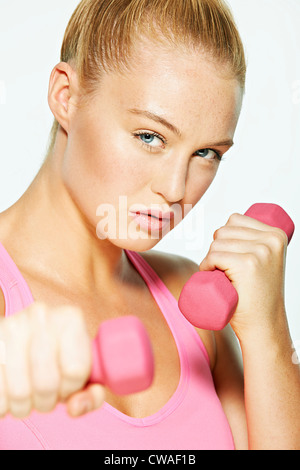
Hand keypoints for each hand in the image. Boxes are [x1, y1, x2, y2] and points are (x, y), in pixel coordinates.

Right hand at [0, 302, 104, 418]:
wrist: (23, 336)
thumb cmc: (58, 358)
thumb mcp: (82, 371)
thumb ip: (91, 393)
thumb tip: (76, 406)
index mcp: (70, 318)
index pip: (75, 371)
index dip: (71, 388)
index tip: (67, 384)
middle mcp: (41, 316)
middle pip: (46, 383)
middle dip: (47, 400)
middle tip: (46, 394)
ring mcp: (12, 326)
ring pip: (19, 392)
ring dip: (24, 405)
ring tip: (28, 392)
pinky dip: (4, 403)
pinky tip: (10, 388)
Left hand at [199, 213, 287, 338]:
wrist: (264, 326)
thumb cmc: (258, 296)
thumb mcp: (265, 261)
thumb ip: (255, 240)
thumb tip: (229, 223)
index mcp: (277, 234)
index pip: (235, 219)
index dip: (225, 239)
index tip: (232, 259)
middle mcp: (271, 240)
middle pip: (223, 231)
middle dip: (217, 249)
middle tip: (226, 272)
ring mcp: (260, 252)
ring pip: (216, 244)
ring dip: (211, 259)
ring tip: (223, 276)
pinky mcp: (247, 265)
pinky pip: (213, 256)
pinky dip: (206, 266)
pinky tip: (215, 278)